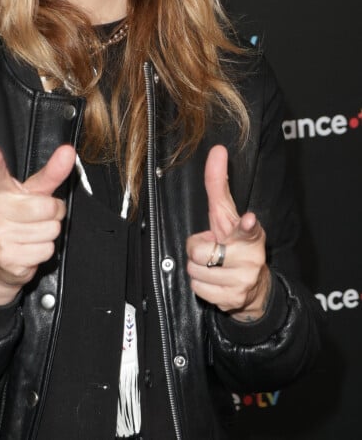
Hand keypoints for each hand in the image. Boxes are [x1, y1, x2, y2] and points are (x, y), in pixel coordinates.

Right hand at [0, 144, 75, 304]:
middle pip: (47, 207)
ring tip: (34, 232)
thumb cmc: (20, 217)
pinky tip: (30, 248)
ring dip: (50, 232)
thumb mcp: (34, 192)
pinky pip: (46, 250)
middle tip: (42, 215)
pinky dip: (44, 250)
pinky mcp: (7, 257)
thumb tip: (68, 150)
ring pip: (51, 230)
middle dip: (54, 212)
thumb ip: (52, 172)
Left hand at [186, 145, 270, 320]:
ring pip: (194, 270)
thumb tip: (218, 149)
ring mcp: (243, 279)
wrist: (254, 291)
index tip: (249, 219)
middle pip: (199, 250)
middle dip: (197, 249)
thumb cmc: (235, 245)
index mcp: (250, 234)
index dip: (246, 224)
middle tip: (211, 250)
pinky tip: (215, 282)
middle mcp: (250, 256)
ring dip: (198, 268)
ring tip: (214, 267)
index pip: (248, 228)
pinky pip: (197, 287)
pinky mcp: (233, 299)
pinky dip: (200, 285)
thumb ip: (219, 185)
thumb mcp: (227, 216)